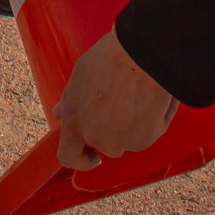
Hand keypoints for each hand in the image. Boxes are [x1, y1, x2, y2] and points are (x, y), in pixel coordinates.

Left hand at [49, 29, 177, 170]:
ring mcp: (119, 140)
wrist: (139, 54)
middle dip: (114, 136)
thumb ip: (70, 99)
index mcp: (73, 120)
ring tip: (140, 95)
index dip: (81, 160)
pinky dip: (155, 121)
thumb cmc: (109, 59)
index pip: (69, 157)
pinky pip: (150, 134)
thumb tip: (58, 112)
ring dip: (133, 128)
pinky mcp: (144, 139)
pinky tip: (155, 96)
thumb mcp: (80, 76)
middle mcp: (95, 135)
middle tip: (125, 117)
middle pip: (105, 148)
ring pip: (127, 142)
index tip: (93, 156)